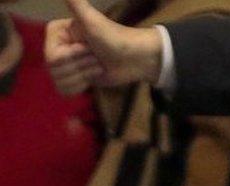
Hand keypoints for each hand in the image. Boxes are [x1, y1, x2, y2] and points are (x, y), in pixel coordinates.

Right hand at [45, 0, 162, 94]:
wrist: (135, 58)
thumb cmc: (115, 38)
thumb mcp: (92, 21)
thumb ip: (77, 3)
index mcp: (55, 33)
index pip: (52, 57)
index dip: (73, 56)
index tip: (89, 48)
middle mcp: (56, 47)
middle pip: (56, 71)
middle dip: (82, 67)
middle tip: (96, 58)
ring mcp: (65, 64)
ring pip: (61, 82)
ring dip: (85, 76)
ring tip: (97, 66)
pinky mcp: (74, 79)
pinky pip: (64, 91)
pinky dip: (80, 87)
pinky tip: (92, 78)